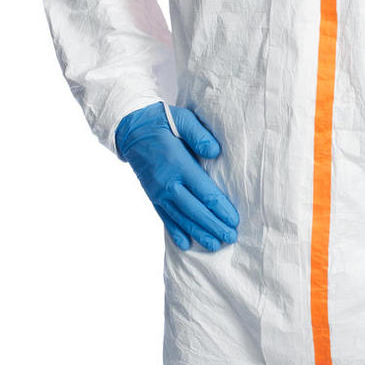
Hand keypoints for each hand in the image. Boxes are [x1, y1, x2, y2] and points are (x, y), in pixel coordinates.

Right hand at [115, 102, 239, 252]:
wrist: (131, 129)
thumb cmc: (162, 122)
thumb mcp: (183, 119)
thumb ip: (200, 135)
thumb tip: (215, 152)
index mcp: (178, 164)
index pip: (204, 192)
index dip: (220, 208)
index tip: (234, 220)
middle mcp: (168, 183)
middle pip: (195, 210)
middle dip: (214, 226)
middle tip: (230, 238)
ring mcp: (158, 192)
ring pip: (181, 218)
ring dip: (198, 233)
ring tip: (214, 245)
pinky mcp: (152, 196)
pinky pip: (165, 218)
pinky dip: (175, 232)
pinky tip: (186, 244)